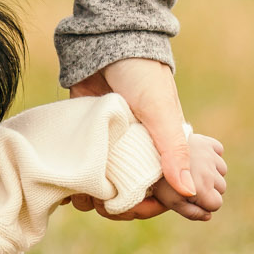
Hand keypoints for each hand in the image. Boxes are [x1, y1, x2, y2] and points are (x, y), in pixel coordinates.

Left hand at [66, 55, 210, 220]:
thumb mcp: (161, 113)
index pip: (158, 191)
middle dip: (115, 205)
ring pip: (101, 184)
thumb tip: (188, 193)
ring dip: (89, 195)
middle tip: (101, 206)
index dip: (147, 206)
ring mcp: (110, 146)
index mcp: (160, 149)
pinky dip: (74, 179)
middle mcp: (136, 151)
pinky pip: (81, 166)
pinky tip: (65, 188)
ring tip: (79, 197)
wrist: (107, 42)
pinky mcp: (87, 137)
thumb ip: (173, 151)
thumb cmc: (142, 75)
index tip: (132, 211)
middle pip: (127, 193)